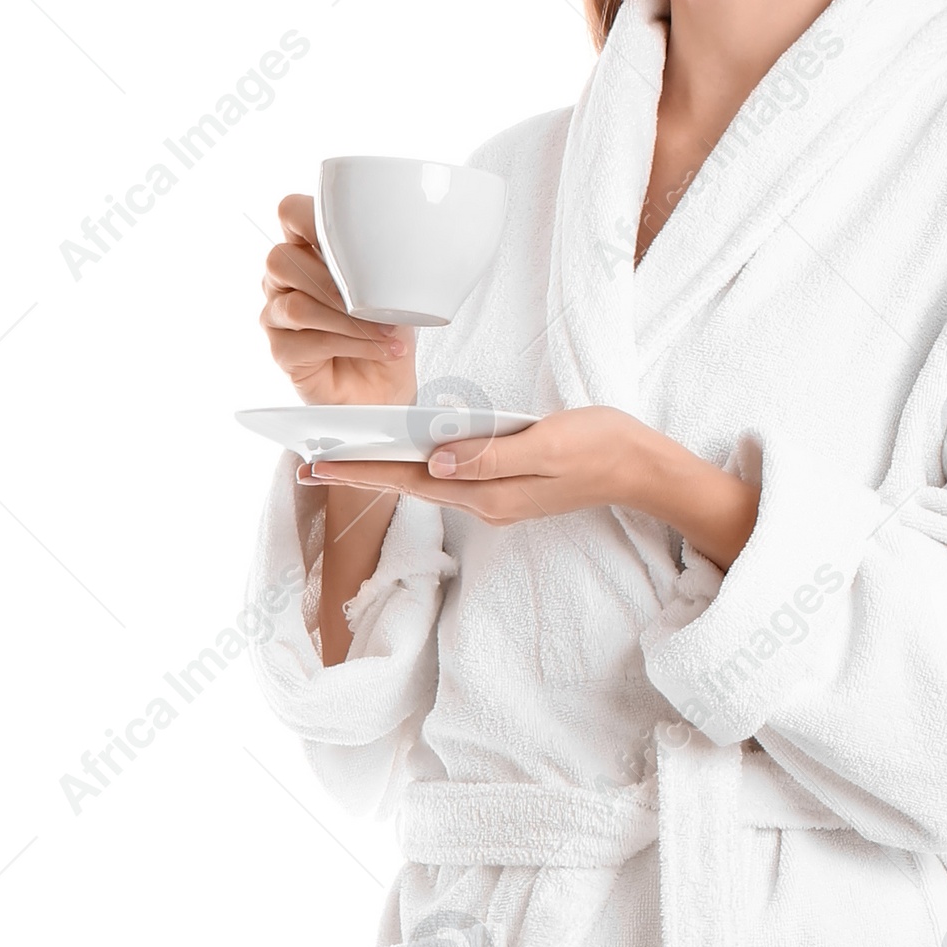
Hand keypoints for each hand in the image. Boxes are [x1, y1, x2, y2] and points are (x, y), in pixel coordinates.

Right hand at [261, 192, 415, 405]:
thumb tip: (392, 255)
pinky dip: (350, 345)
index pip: (290, 213)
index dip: (307, 217)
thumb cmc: (385, 332)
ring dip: (348, 320)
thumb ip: (381, 265)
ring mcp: (277, 315)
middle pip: (281, 259)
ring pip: (297, 306)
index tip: (344, 237)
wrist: (387, 386)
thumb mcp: (395, 290)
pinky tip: (378, 349)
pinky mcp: (282, 351)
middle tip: (373, 301)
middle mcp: (284, 279)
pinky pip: (307, 341)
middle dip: (332, 281)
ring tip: (386, 333)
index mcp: (308, 250)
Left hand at [298, 405, 760, 571]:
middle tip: (304, 466)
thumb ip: (491, 456)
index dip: (360, 470)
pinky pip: (449, 479)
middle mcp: (484, 502)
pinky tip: (398, 459)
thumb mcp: (548, 444)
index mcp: (489, 493)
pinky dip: (414, 469)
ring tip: (338, 461)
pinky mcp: (506, 487)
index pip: (410, 479)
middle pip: (408, 485)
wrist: (642, 468)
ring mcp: (495, 499)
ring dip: (381, 473)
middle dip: (356, 474)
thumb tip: (434, 461)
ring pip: (425, 483)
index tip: (315, 464)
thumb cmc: (600, 446)